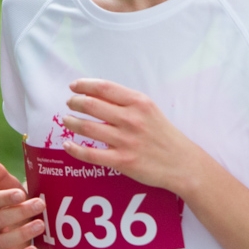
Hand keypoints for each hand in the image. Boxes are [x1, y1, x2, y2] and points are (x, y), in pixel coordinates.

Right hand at [0, 157, 44, 248]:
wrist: (28, 222)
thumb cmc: (19, 203)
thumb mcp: (13, 188)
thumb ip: (0, 176)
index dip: (5, 198)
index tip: (22, 193)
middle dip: (20, 212)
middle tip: (41, 204)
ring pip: (1, 241)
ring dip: (21, 233)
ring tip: (41, 225)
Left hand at [58, 79, 210, 195]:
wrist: (182, 163)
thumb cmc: (164, 135)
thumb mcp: (150, 110)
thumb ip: (127, 103)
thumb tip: (97, 95)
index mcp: (139, 102)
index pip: (105, 88)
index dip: (84, 85)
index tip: (74, 86)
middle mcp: (131, 119)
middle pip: (91, 105)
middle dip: (75, 102)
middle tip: (70, 103)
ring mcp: (126, 140)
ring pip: (87, 127)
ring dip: (71, 122)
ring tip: (67, 120)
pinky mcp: (122, 161)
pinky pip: (91, 154)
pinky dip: (75, 148)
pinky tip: (68, 144)